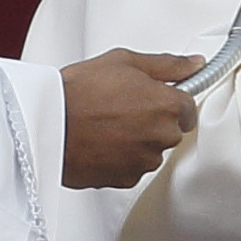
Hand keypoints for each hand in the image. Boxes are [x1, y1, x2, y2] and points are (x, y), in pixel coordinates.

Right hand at [60, 49, 201, 188]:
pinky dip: (121, 159)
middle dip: (152, 121)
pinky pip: (132, 168)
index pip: (188, 108)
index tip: (152, 99)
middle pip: (170, 130)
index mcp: (167, 105)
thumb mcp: (124, 62)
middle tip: (122, 108)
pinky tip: (101, 143)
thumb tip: (194, 64)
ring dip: (137, 141)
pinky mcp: (126, 179)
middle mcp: (161, 136)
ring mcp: (145, 160)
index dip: (168, 101)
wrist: (46, 124)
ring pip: (151, 151)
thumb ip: (167, 65)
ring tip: (106, 125)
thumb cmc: (78, 91)